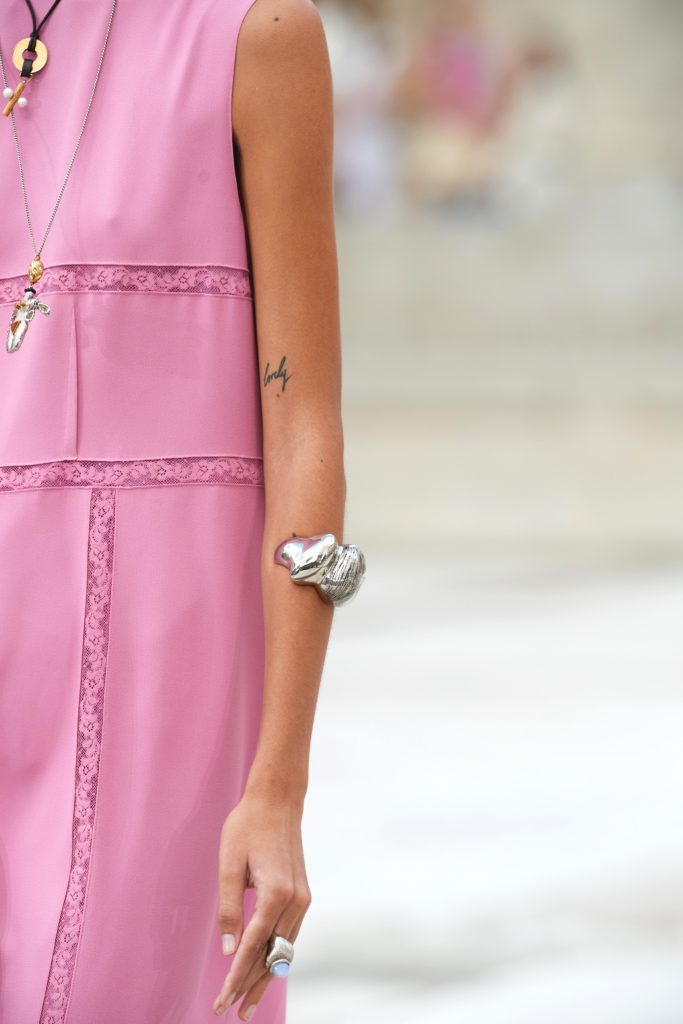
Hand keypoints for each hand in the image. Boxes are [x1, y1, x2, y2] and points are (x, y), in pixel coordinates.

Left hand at [212, 789, 311, 1018]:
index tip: (221, 1002)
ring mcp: (303, 899)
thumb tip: (230, 950)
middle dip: (250, 986)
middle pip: (272, 956)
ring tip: (247, 1001)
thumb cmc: (248, 826)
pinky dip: (276, 956)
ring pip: (284, 950)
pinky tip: (265, 970)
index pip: (253, 948)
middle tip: (231, 1011)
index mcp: (276, 894)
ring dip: (265, 976)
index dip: (236, 978)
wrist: (278, 800)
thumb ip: (229, 909)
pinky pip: (289, 935)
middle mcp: (295, 901)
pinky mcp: (303, 895)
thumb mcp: (229, 865)